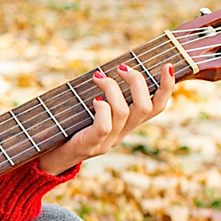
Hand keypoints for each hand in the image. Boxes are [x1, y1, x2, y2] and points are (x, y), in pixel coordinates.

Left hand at [36, 62, 171, 174]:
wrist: (53, 154)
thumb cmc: (73, 123)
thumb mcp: (95, 107)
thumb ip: (108, 93)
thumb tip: (116, 65)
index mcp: (129, 124)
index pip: (158, 107)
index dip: (167, 87)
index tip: (167, 66)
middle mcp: (124, 133)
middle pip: (146, 106)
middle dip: (137, 81)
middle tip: (121, 67)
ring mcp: (108, 141)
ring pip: (124, 112)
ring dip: (112, 88)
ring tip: (98, 78)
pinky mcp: (92, 145)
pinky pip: (104, 125)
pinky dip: (101, 108)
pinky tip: (94, 100)